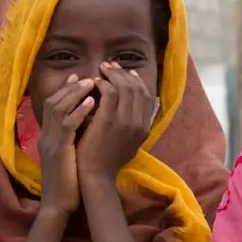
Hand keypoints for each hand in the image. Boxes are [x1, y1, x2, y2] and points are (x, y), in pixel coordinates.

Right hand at [37, 75, 95, 215]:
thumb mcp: (70, 158)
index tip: (79, 78)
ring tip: (92, 82)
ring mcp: (50, 143)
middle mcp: (46, 137)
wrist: (58, 206)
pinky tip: (93, 102)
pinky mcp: (58, 151)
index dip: (65, 91)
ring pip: (58, 109)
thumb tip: (89, 127)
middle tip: (87, 75)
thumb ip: (74, 142)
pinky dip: (79, 111)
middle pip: (53, 102)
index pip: (53, 107)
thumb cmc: (68, 185)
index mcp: (48, 138)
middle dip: (70, 87)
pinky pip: (67, 126)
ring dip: (75, 94)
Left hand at [78, 61, 156, 185]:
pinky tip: (94, 82)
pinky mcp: (109, 120)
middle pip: (137, 88)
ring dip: (113, 74)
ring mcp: (125, 121)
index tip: (126, 72)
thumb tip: (129, 106)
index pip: (147, 96)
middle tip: (111, 66)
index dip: (137, 81)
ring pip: (124, 87)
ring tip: (102, 69)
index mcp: (145, 128)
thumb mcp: (127, 143)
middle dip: (124, 73)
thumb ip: (131, 125)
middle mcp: (139, 123)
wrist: (95, 175)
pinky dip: (103, 83)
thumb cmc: (106, 160)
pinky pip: (109, 92)